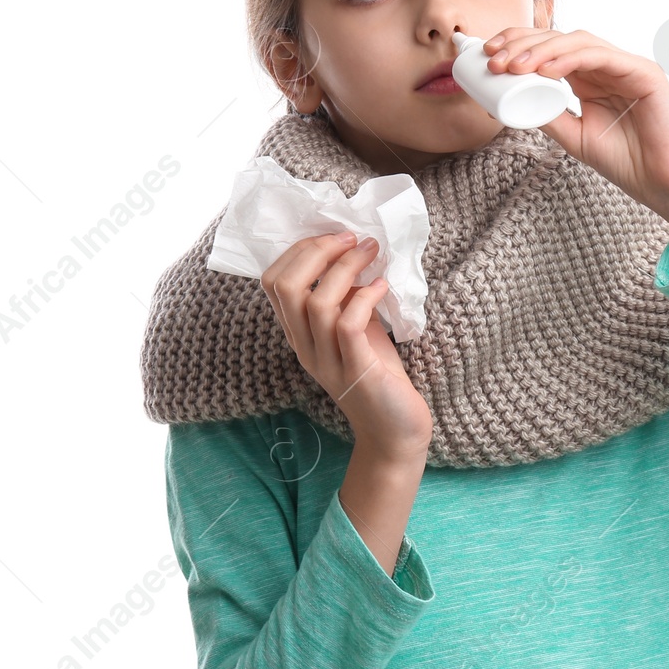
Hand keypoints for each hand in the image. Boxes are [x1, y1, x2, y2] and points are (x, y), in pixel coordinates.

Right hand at [260, 232, 433, 452]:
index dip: (300, 250)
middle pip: (286, 286)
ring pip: (317, 302)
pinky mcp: (356, 371)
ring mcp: (328, 361)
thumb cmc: (378, 374)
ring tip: (372, 253)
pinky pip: (348, 325)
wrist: (395, 430)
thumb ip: (344, 297)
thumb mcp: (354, 328)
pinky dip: (365, 297)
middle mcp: (305, 346)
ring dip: (346, 268)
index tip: (335, 237)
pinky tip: (383, 287)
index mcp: (298, 333)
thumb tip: (352, 252)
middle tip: (352, 238)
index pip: (272, 282)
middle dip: (318, 251)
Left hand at [481, 27, 668, 245]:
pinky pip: (601, 56)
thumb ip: (548, 116)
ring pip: (577, 41)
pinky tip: (545, 69)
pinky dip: (570, 58)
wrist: (666, 184)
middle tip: (492, 57)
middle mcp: (607, 67)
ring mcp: (626, 66)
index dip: (518, 47)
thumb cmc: (628, 162)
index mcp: (590, 79)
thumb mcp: (574, 137)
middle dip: (521, 43)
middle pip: (559, 39)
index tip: (488, 58)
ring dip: (540, 49)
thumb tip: (509, 102)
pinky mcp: (644, 72)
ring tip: (512, 65)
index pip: (550, 51)